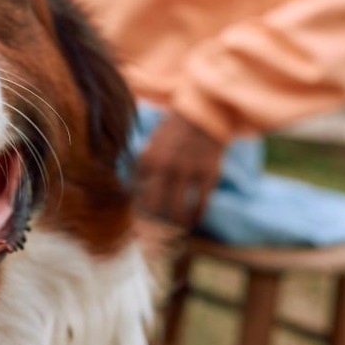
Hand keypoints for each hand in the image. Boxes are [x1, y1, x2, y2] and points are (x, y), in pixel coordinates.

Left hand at [136, 111, 224, 227]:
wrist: (206, 112)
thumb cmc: (177, 127)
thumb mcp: (154, 142)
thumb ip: (147, 164)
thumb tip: (138, 189)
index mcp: (147, 158)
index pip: (136, 192)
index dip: (137, 207)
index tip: (139, 218)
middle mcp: (164, 167)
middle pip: (153, 206)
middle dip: (152, 222)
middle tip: (155, 232)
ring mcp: (187, 172)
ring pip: (177, 209)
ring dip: (175, 223)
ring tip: (176, 229)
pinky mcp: (208, 175)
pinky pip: (201, 204)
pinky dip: (197, 216)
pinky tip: (195, 221)